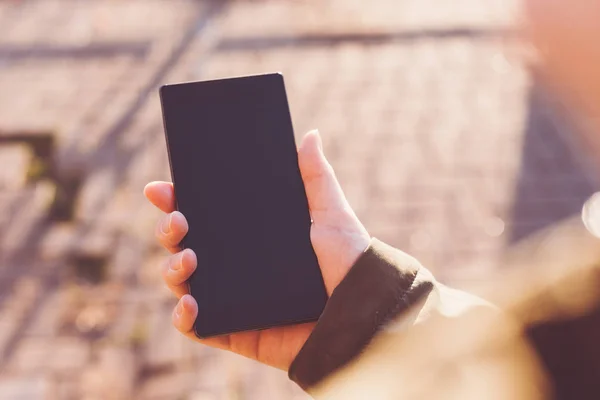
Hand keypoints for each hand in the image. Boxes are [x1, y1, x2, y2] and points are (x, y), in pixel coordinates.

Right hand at [143, 130, 369, 369]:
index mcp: (252, 237)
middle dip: (168, 229)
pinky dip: (184, 317)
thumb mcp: (331, 214)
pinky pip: (197, 327)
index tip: (161, 188)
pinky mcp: (235, 331)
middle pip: (185, 244)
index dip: (177, 201)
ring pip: (182, 282)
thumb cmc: (349, 264)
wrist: (360, 315)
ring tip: (189, 258)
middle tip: (178, 220)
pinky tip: (190, 303)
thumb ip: (317, 177)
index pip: (205, 216)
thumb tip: (309, 135)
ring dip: (172, 268)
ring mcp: (232, 298)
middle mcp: (237, 265)